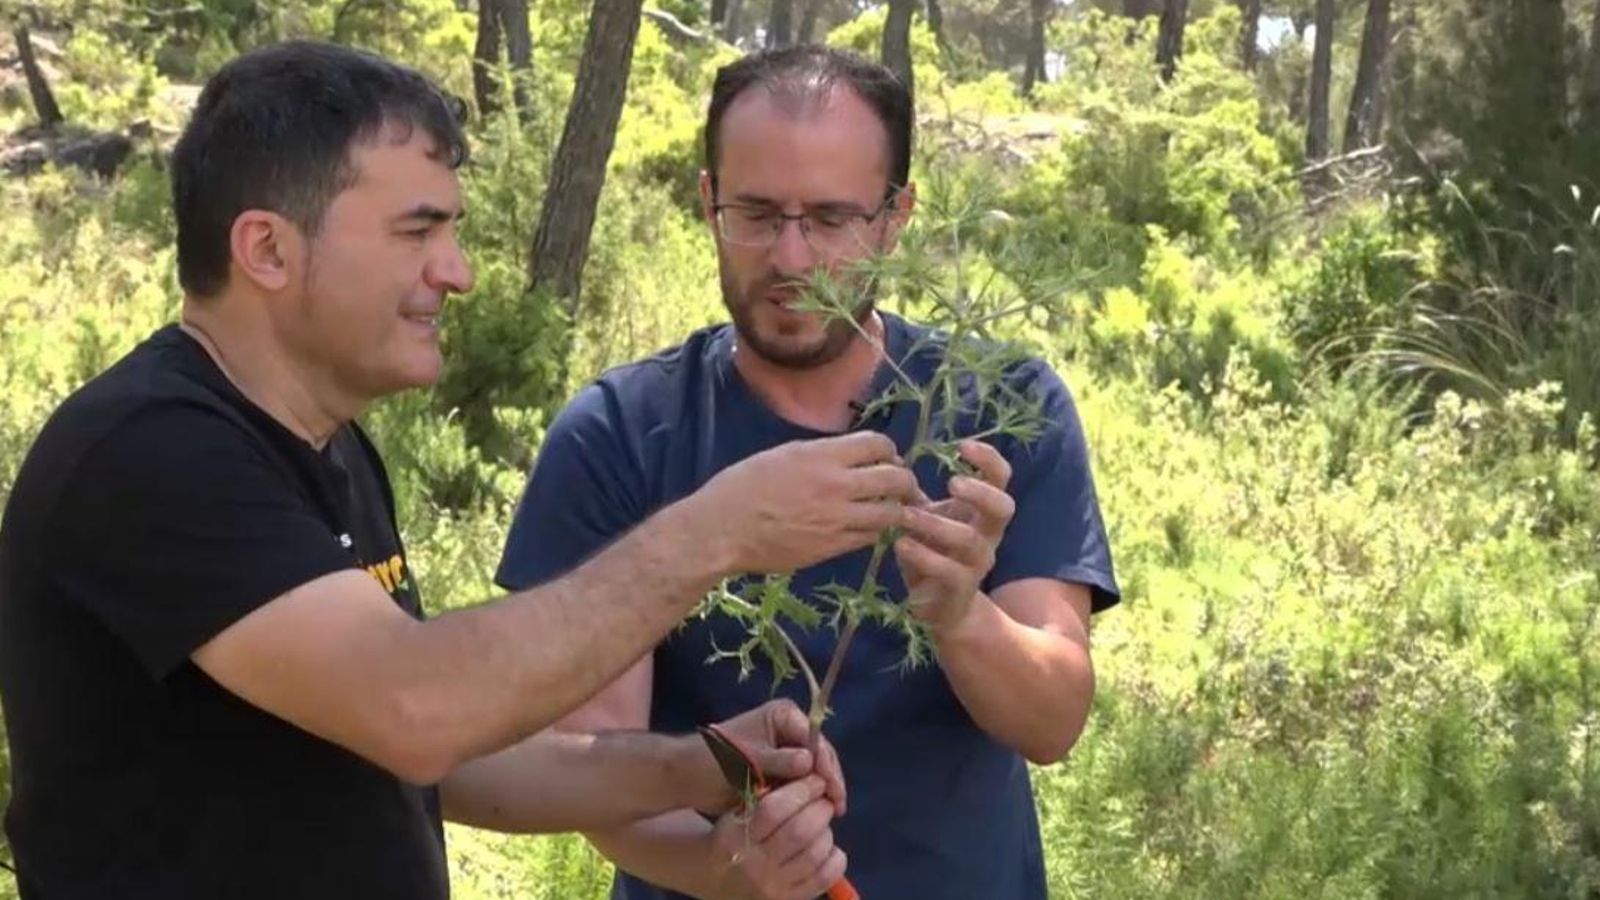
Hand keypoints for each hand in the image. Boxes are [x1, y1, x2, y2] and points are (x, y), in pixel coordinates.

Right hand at [690, 432, 918, 574]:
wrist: (721, 530)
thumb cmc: (742, 486)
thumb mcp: (783, 455)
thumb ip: (822, 455)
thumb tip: (851, 458)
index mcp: (821, 456)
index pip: (879, 445)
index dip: (890, 450)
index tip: (888, 458)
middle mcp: (836, 485)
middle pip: (895, 478)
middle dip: (905, 480)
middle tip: (902, 486)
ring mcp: (837, 519)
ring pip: (890, 513)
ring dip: (896, 509)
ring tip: (892, 510)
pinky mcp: (832, 547)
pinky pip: (870, 537)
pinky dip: (876, 531)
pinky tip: (868, 528)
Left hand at [690, 699, 846, 817]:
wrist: (687, 778)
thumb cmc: (713, 760)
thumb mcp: (746, 759)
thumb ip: (778, 760)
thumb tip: (808, 762)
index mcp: (783, 715)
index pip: (815, 739)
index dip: (826, 765)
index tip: (832, 789)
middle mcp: (789, 729)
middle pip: (819, 755)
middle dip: (828, 780)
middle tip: (837, 807)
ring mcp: (786, 751)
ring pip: (813, 772)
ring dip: (821, 791)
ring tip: (831, 814)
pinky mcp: (781, 771)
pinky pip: (801, 784)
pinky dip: (808, 798)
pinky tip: (816, 814)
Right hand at [711, 775, 846, 899]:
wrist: (716, 881)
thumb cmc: (729, 838)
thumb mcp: (734, 814)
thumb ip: (764, 797)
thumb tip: (807, 774)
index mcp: (735, 837)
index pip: (774, 808)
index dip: (802, 789)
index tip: (816, 779)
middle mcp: (754, 865)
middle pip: (800, 831)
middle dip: (821, 808)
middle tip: (825, 800)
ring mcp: (773, 887)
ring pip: (815, 853)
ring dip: (827, 831)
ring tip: (822, 824)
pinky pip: (825, 878)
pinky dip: (836, 858)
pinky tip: (829, 848)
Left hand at [895, 440, 1014, 632]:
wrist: (942, 608)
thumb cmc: (933, 553)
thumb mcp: (925, 519)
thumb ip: (913, 494)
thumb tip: (889, 461)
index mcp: (983, 513)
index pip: (1001, 479)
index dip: (989, 459)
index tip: (962, 445)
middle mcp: (988, 536)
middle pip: (1003, 508)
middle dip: (980, 493)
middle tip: (952, 483)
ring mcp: (977, 564)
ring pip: (970, 540)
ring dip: (936, 524)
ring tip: (905, 516)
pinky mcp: (960, 588)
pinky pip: (950, 571)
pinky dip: (924, 557)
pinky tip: (900, 545)